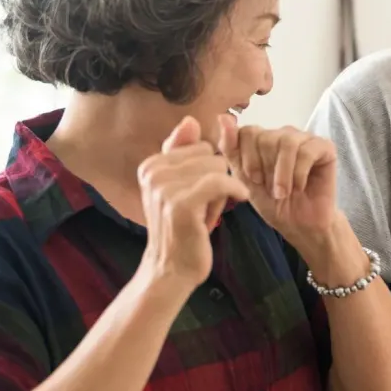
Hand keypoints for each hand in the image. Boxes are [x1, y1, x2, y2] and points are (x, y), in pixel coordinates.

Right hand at [137, 116, 249, 285]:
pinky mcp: (181, 203)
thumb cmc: (180, 230)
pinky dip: (235, 190)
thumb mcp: (179, 187)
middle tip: (206, 205)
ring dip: (223, 190)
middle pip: (210, 154)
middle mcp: (152, 172)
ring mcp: (164, 187)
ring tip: (210, 211)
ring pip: (218, 167)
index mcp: (150, 164)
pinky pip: (221, 181)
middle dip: (216, 178)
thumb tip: (191, 120)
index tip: (200, 193)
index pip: (199, 146)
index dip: (207, 169)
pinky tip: (240, 199)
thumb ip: (182, 153)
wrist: (171, 270)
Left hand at [218, 115, 337, 242]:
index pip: (247, 131)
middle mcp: (283, 134)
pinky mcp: (325, 147)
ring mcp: (305, 138)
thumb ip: (231, 148)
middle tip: (271, 189)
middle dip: (265, 168)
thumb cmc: (273, 203)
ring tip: (283, 192)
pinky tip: (299, 187)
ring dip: (281, 173)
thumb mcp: (243, 179)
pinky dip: (299, 174)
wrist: (300, 225)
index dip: (248, 158)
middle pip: (266, 137)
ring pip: (286, 142)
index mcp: (262, 138)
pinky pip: (307, 151)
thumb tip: (223, 117)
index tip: (254, 180)